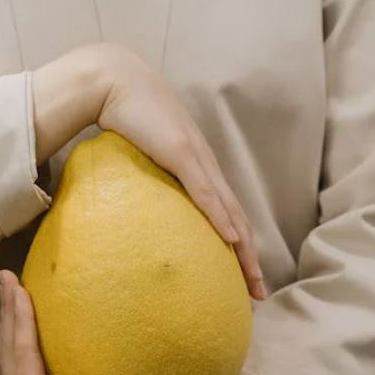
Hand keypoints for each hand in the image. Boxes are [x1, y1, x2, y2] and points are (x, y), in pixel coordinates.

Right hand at [31, 43, 266, 299]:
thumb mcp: (139, 154)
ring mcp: (197, 159)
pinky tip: (233, 240)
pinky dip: (221, 218)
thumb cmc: (125, 114)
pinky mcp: (182, 154)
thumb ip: (144, 176)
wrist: (115, 81)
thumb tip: (131, 205)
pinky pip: (206, 193)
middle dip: (251, 258)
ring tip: (254, 278)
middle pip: (238, 219)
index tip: (244, 276)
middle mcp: (205, 165)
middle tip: (259, 293)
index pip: (226, 212)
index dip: (240, 245)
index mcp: (198, 167)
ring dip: (245, 248)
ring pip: (230, 212)